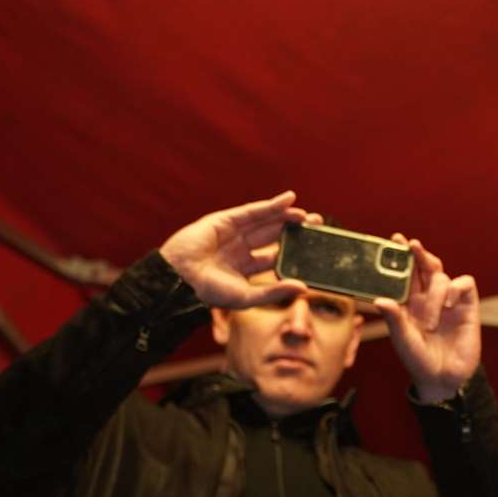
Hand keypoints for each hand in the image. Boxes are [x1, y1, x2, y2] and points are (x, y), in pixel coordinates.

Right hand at [159, 191, 318, 306]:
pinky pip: (253, 211)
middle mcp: (240, 248)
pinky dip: (272, 205)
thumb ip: (275, 292)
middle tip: (318, 225)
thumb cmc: (208, 291)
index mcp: (244, 267)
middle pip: (273, 236)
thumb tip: (304, 288)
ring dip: (287, 216)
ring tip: (309, 216)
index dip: (293, 252)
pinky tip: (290, 200)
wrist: (179, 278)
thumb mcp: (248, 296)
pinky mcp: (225, 220)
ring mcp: (232, 233)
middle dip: (294, 230)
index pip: (274, 257)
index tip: (313, 249)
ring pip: (266, 222)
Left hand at [373, 236, 480, 403]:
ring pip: (441, 276)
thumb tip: (380, 300)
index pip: (405, 273)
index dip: (401, 256)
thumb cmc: (419, 361)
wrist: (444, 379)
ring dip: (434, 293)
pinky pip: (465, 283)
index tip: (394, 240)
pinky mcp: (468, 306)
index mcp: (409, 303)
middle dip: (418, 254)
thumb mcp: (403, 340)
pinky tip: (449, 303)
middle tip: (410, 245)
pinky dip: (456, 288)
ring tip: (431, 320)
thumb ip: (394, 320)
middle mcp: (428, 298)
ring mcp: (449, 300)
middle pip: (425, 266)